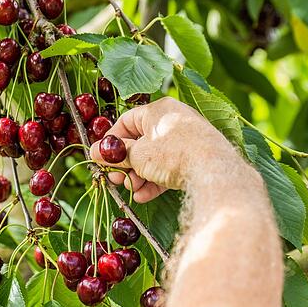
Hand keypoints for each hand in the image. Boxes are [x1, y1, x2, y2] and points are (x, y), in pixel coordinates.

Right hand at [89, 97, 236, 202]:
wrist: (213, 171)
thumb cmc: (172, 154)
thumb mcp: (137, 155)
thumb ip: (116, 154)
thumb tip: (95, 152)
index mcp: (157, 110)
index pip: (126, 122)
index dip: (112, 142)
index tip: (103, 158)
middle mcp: (172, 120)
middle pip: (139, 142)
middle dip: (125, 164)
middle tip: (115, 178)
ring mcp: (186, 139)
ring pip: (153, 158)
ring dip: (138, 176)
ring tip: (131, 190)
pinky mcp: (194, 158)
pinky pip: (168, 167)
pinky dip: (155, 181)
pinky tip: (144, 196)